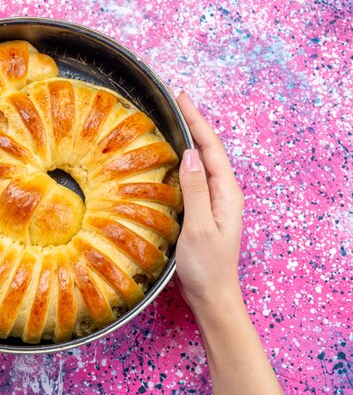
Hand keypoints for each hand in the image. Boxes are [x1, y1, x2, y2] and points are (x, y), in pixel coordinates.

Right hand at [174, 91, 244, 312]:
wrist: (212, 297)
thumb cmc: (206, 267)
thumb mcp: (199, 227)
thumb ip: (195, 190)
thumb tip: (189, 154)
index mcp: (226, 193)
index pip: (211, 147)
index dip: (197, 120)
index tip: (181, 97)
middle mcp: (222, 193)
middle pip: (207, 150)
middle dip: (193, 123)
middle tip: (174, 101)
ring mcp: (213, 202)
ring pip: (200, 163)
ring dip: (188, 140)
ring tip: (171, 121)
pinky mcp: (202, 211)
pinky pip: (192, 178)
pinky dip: (182, 161)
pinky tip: (169, 159)